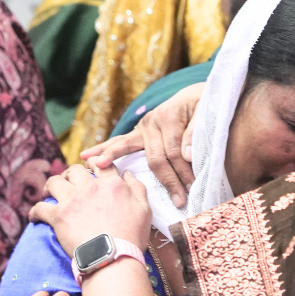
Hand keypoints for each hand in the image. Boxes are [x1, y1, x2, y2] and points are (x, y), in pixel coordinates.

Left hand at [30, 163, 151, 255]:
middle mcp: (90, 187)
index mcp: (111, 184)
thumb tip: (128, 173)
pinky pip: (39, 208)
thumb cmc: (131, 237)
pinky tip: (35, 216)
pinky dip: (35, 211)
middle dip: (70, 174)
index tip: (91, 169)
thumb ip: (137, 188)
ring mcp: (72, 201)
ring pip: (54, 182)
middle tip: (68, 182)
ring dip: (51, 186)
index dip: (95, 163)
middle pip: (74, 170)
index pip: (101, 164)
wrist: (113, 258)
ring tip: (49, 193)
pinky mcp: (58, 216)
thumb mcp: (145, 210)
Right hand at [80, 82, 203, 208]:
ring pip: (130, 149)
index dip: (184, 172)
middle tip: (179, 201)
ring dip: (117, 161)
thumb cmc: (207, 106)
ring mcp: (143, 127)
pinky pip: (120, 142)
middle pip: (157, 157)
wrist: (198, 94)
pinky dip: (105, 149)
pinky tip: (87, 157)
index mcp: (169, 116)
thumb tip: (185, 155)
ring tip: (99, 170)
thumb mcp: (207, 113)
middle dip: (168, 180)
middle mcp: (153, 121)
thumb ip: (196, 132)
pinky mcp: (138, 132)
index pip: (174, 152)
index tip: (193, 190)